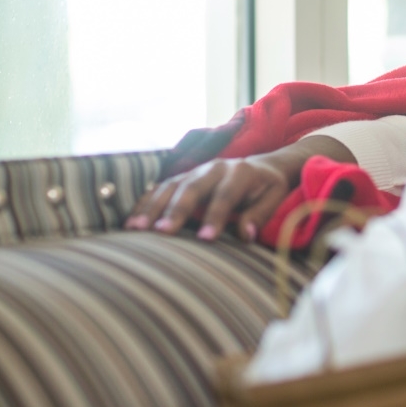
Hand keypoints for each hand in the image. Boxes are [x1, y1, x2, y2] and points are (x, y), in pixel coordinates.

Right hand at [124, 136, 354, 241]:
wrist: (260, 166)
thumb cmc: (268, 188)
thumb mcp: (275, 197)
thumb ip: (260, 214)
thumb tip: (244, 235)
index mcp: (240, 171)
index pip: (226, 195)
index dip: (216, 216)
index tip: (205, 239)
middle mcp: (214, 167)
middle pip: (192, 188)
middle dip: (176, 211)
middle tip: (161, 234)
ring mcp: (194, 171)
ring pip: (169, 187)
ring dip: (152, 208)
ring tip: (136, 230)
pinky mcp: (181, 178)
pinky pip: (158, 189)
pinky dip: (144, 204)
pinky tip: (130, 222)